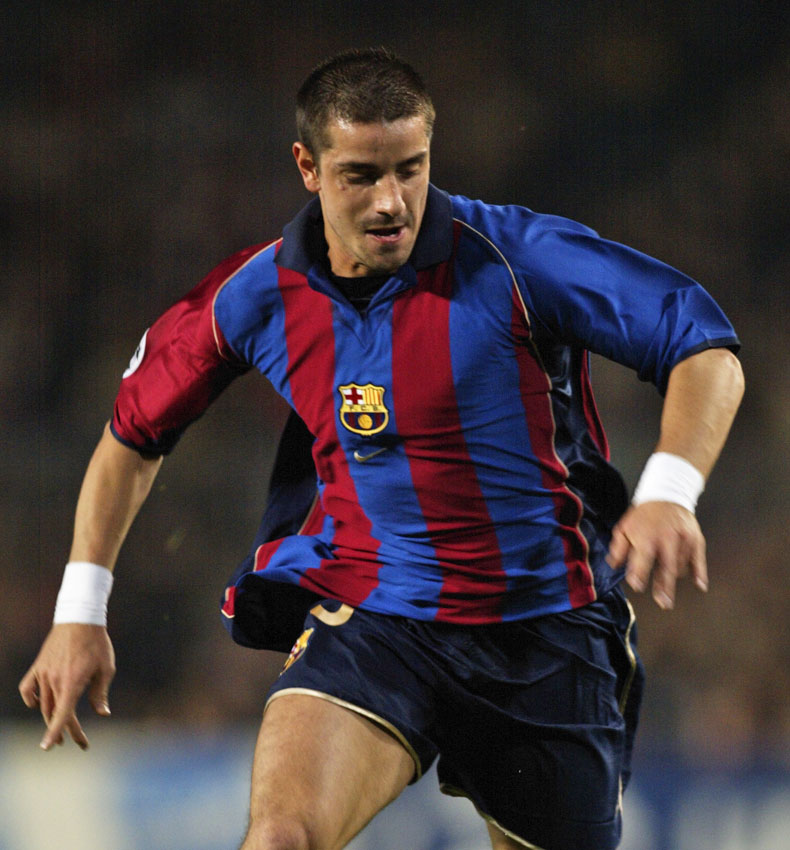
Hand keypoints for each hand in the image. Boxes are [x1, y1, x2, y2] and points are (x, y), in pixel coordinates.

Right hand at [19, 623, 115, 749]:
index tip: (47, 748)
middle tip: (73, 742)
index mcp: (72, 683)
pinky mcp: (38, 666)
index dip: (55, 732)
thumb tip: (103, 713)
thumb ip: (101, 693)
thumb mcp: (106, 668)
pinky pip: (28, 688)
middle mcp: (54, 681)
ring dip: (50, 719)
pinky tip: (37, 704)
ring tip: (60, 731)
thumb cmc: (97, 643)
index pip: (61, 715)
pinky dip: (31, 699)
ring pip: (43, 704)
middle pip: (54, 713)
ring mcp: (43, 673)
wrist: (80, 618)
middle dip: (64, 731)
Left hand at [607, 501, 707, 608]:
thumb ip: (618, 548)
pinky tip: (700, 585)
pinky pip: (698, 559)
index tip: (637, 585)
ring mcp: (683, 539)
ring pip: (679, 566)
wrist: (666, 495)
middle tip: (663, 603)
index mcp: (647, 537)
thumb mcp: (624, 527)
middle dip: (664, 586)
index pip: (642, 559)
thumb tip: (613, 566)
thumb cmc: (643, 516)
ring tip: (666, 583)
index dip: (639, 573)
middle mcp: (667, 539)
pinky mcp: (696, 539)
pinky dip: (700, 573)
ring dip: (672, 576)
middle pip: (666, 567)